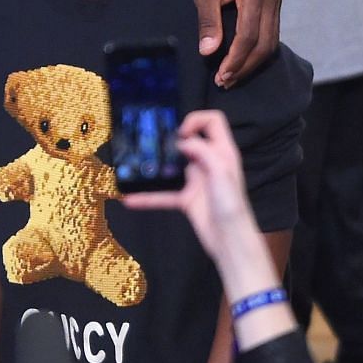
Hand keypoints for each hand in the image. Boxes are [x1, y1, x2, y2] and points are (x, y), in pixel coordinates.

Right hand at [122, 111, 261, 261]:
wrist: (231, 242)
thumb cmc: (232, 206)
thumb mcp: (220, 174)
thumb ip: (203, 152)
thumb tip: (182, 141)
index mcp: (222, 153)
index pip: (213, 122)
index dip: (195, 120)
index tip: (179, 134)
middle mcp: (209, 163)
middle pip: (188, 141)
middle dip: (169, 139)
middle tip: (152, 144)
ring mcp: (196, 181)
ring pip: (172, 167)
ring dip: (154, 167)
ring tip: (135, 164)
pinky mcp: (186, 198)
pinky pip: (163, 194)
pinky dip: (147, 196)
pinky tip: (130, 199)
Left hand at [185, 0, 279, 87]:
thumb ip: (208, 21)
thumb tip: (208, 52)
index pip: (249, 36)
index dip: (236, 60)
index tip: (221, 76)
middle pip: (265, 43)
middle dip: (246, 66)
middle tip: (225, 82)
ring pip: (271, 40)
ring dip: (253, 61)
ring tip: (231, 75)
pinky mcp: (273, 0)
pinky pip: (271, 31)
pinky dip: (258, 48)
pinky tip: (242, 58)